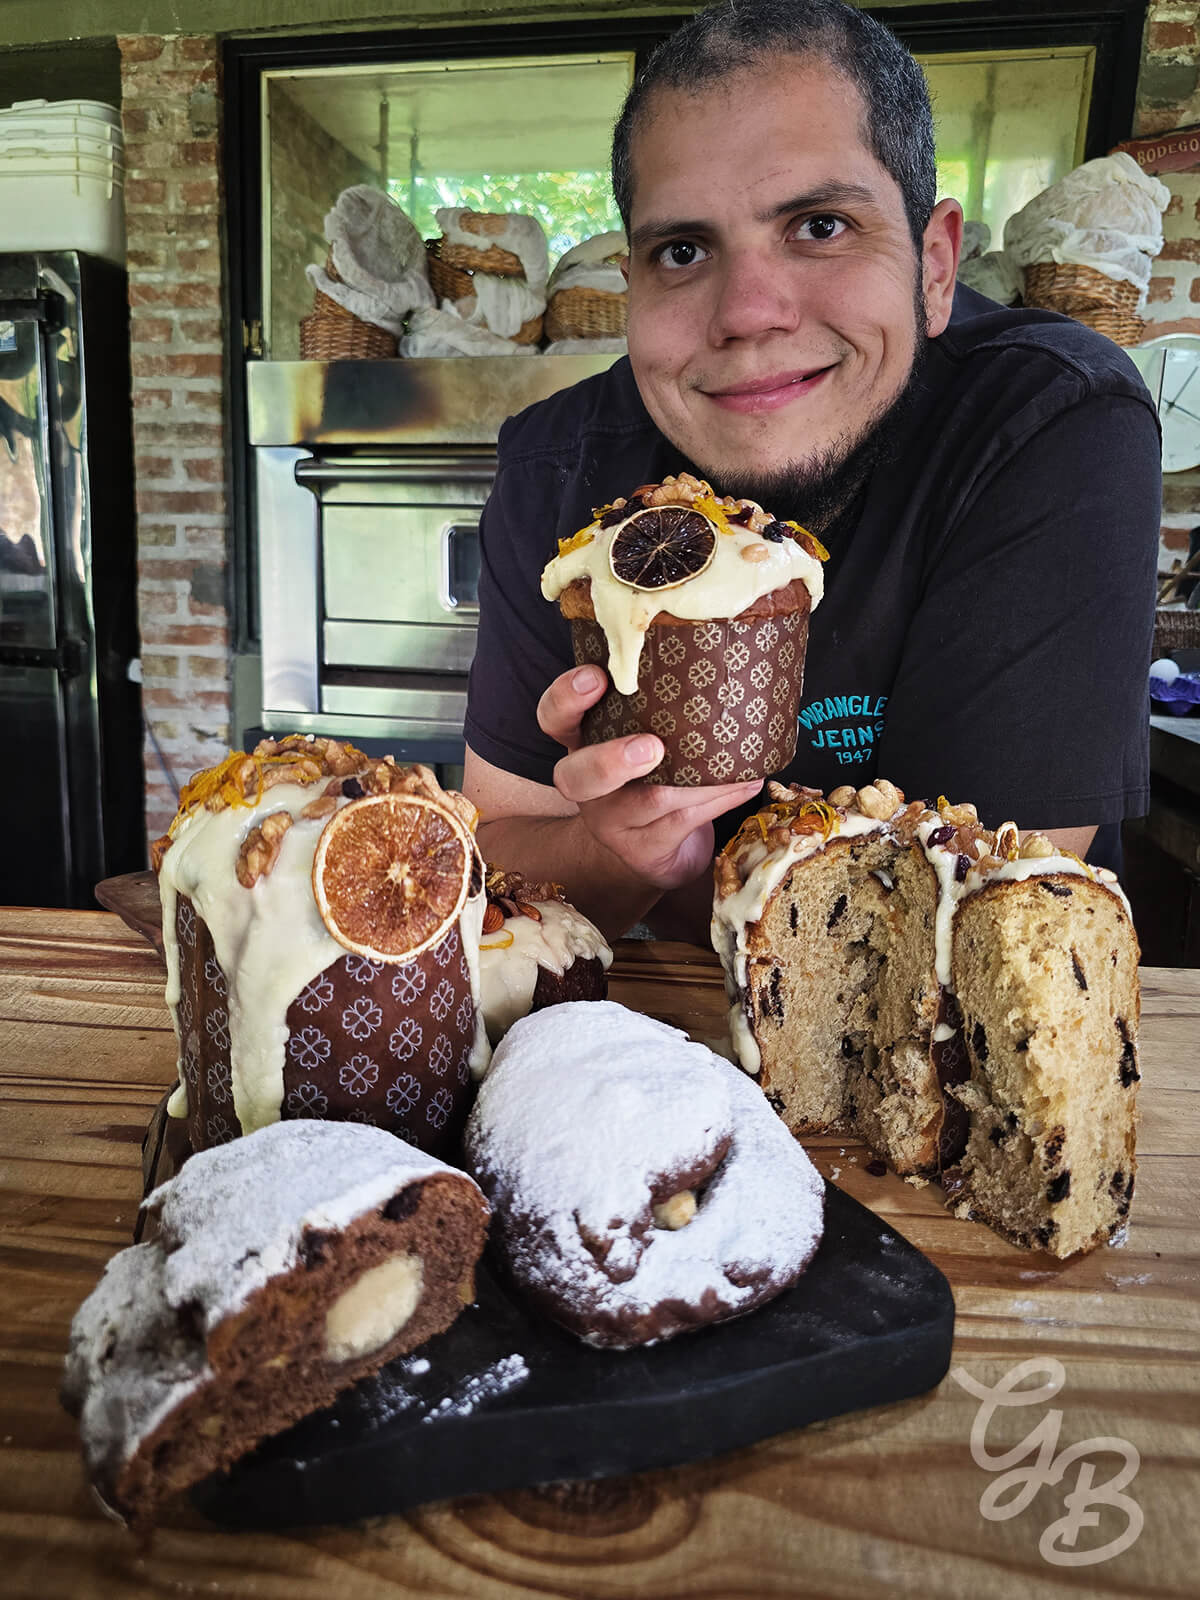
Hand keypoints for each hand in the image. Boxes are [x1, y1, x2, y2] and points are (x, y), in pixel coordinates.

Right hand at [537, 664, 762, 891]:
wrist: (651, 851)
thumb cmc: (650, 775)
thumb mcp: (639, 734)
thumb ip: (653, 703)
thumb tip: (715, 648)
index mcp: (581, 743)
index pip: (554, 718)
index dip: (566, 698)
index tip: (596, 678)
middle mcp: (586, 785)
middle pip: (577, 776)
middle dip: (611, 761)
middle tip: (651, 747)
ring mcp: (611, 822)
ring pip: (646, 802)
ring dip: (694, 782)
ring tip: (728, 763)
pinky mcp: (643, 849)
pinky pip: (683, 822)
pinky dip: (719, 799)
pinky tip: (747, 783)